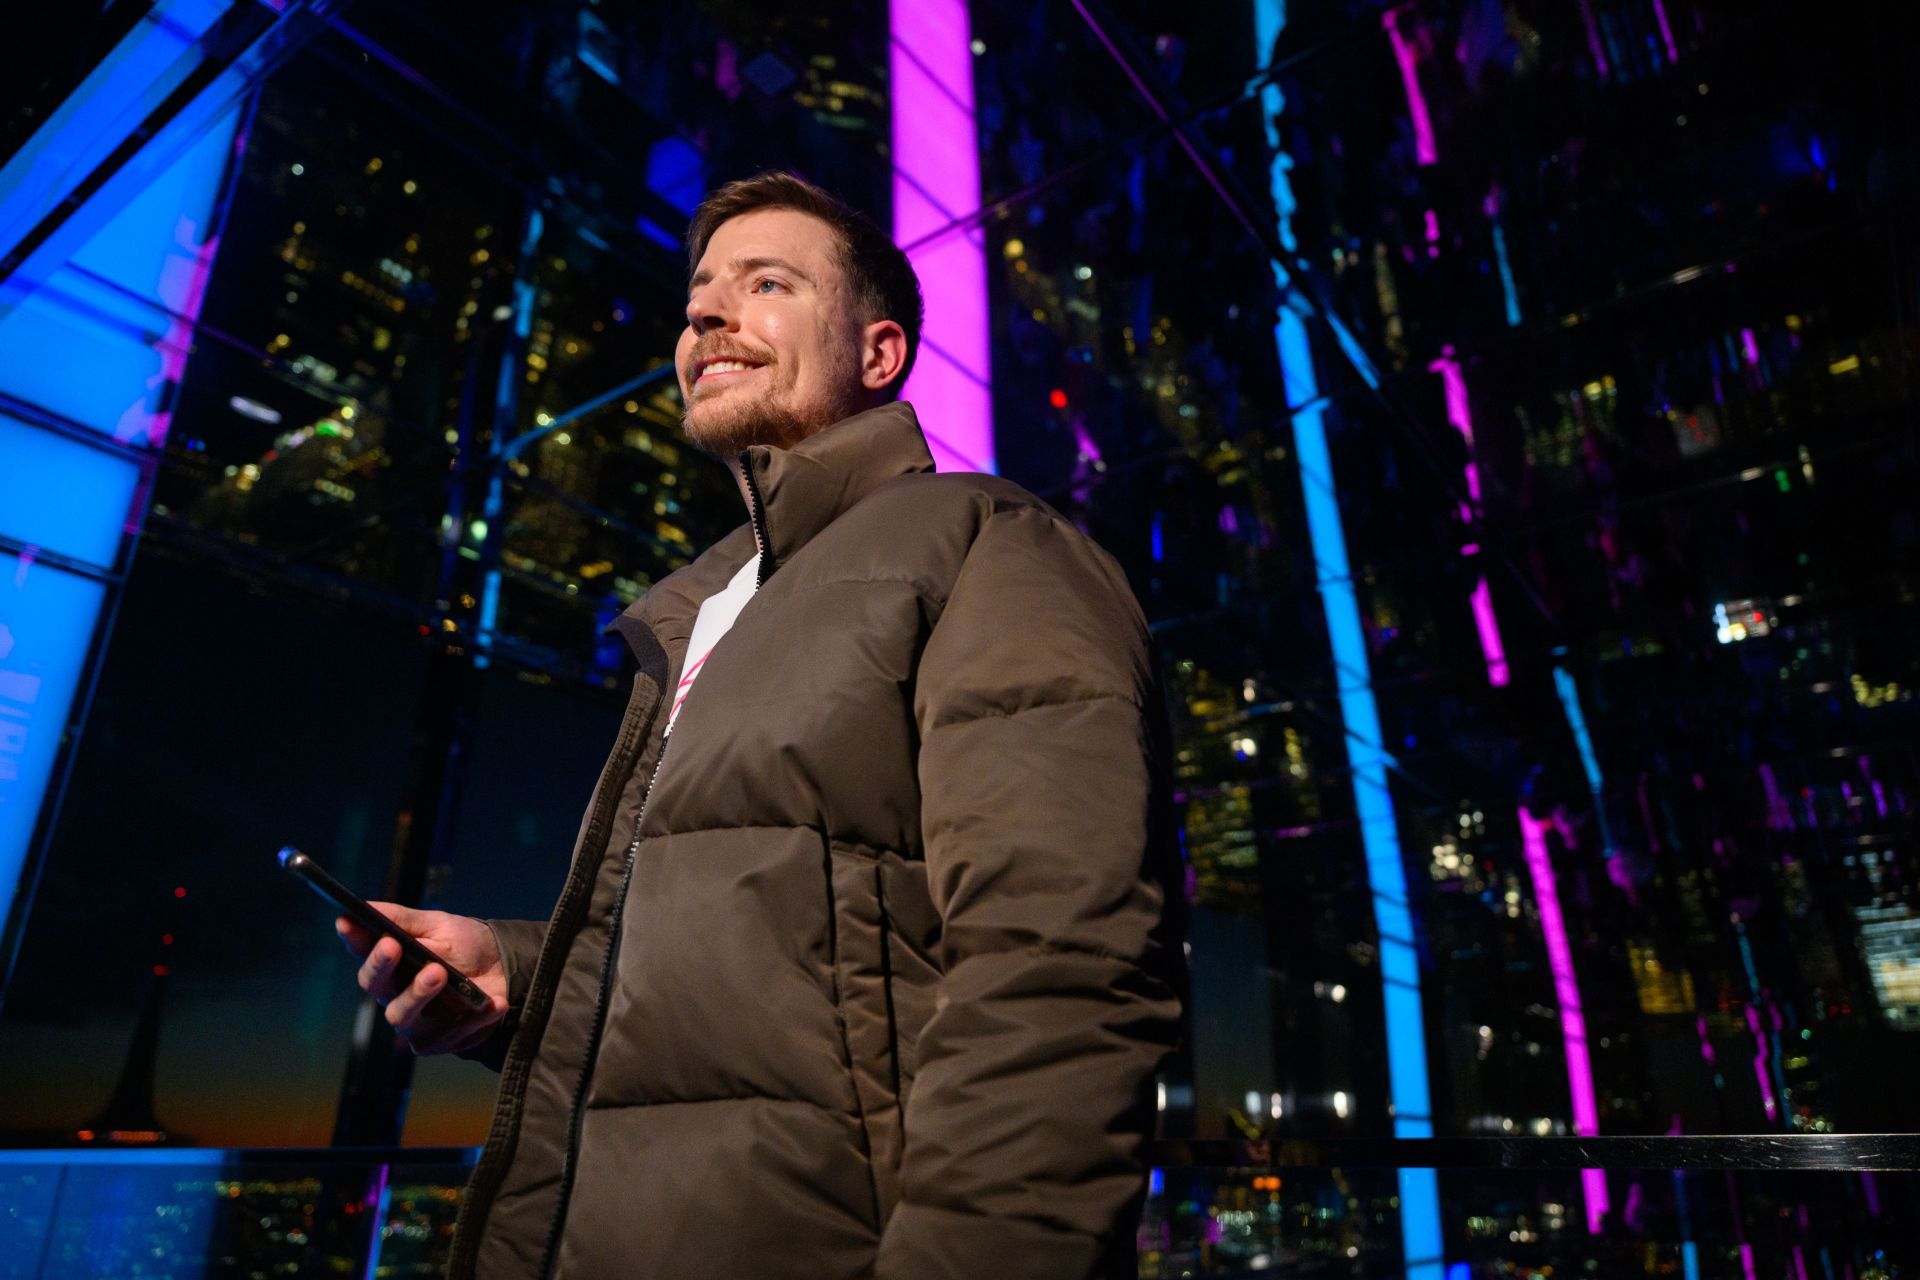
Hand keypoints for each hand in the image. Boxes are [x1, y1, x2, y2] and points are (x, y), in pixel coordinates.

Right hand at [335, 903, 508, 1054]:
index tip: (348, 922)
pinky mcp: (438, 1040)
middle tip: (394, 946)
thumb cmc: (465, 946)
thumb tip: (366, 906)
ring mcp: (414, 1021)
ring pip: (401, 1015)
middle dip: (381, 965)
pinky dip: (476, 1016)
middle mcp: (395, 994)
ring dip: (419, 992)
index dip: (353, 938)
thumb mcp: (439, 925)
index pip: (364, 952)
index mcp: (391, 963)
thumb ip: (404, 920)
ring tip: (439, 972)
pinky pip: (450, 1032)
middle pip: (375, 985)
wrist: (506, 972)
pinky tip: (495, 1002)